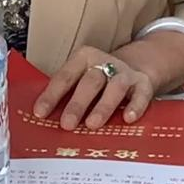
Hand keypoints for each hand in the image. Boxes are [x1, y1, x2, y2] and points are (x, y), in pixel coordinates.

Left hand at [33, 46, 156, 129]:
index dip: (52, 95)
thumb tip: (44, 120)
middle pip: (89, 81)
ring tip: (93, 124)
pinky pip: (141, 95)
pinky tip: (128, 119)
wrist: (136, 66)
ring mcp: (125, 73)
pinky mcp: (143, 84)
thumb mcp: (81, 79)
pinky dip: (135, 106)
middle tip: (67, 124)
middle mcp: (104, 62)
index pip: (65, 77)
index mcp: (83, 59)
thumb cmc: (99, 80)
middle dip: (77, 104)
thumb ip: (66, 95)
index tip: (40, 113)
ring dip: (103, 106)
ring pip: (115, 87)